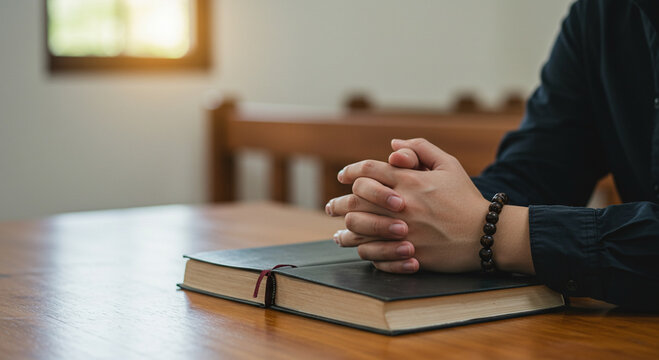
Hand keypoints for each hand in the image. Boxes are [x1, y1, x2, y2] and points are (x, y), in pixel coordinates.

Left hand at [328, 138, 490, 272]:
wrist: (487, 234)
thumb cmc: (466, 199)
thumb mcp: (449, 165)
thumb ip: (421, 148)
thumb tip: (392, 144)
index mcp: (409, 181)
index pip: (367, 170)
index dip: (350, 172)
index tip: (343, 177)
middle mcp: (401, 205)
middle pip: (355, 201)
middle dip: (338, 203)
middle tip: (331, 206)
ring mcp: (402, 231)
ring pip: (359, 230)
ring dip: (344, 231)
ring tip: (339, 233)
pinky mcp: (406, 254)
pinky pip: (373, 253)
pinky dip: (362, 250)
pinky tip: (359, 249)